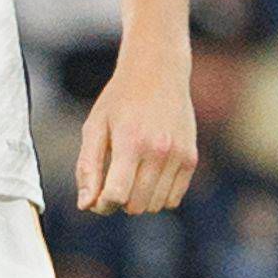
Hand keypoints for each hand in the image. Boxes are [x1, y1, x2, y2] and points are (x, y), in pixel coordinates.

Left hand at [74, 48, 196, 212]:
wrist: (158, 71)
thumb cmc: (119, 100)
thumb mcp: (95, 127)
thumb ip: (88, 167)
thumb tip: (86, 205)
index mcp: (131, 142)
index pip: (116, 195)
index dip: (102, 204)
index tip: (96, 197)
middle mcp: (159, 151)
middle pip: (135, 206)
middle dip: (118, 202)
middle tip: (112, 181)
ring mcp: (178, 155)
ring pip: (155, 206)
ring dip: (138, 200)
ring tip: (130, 175)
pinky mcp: (191, 158)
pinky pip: (173, 199)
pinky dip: (158, 196)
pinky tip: (148, 175)